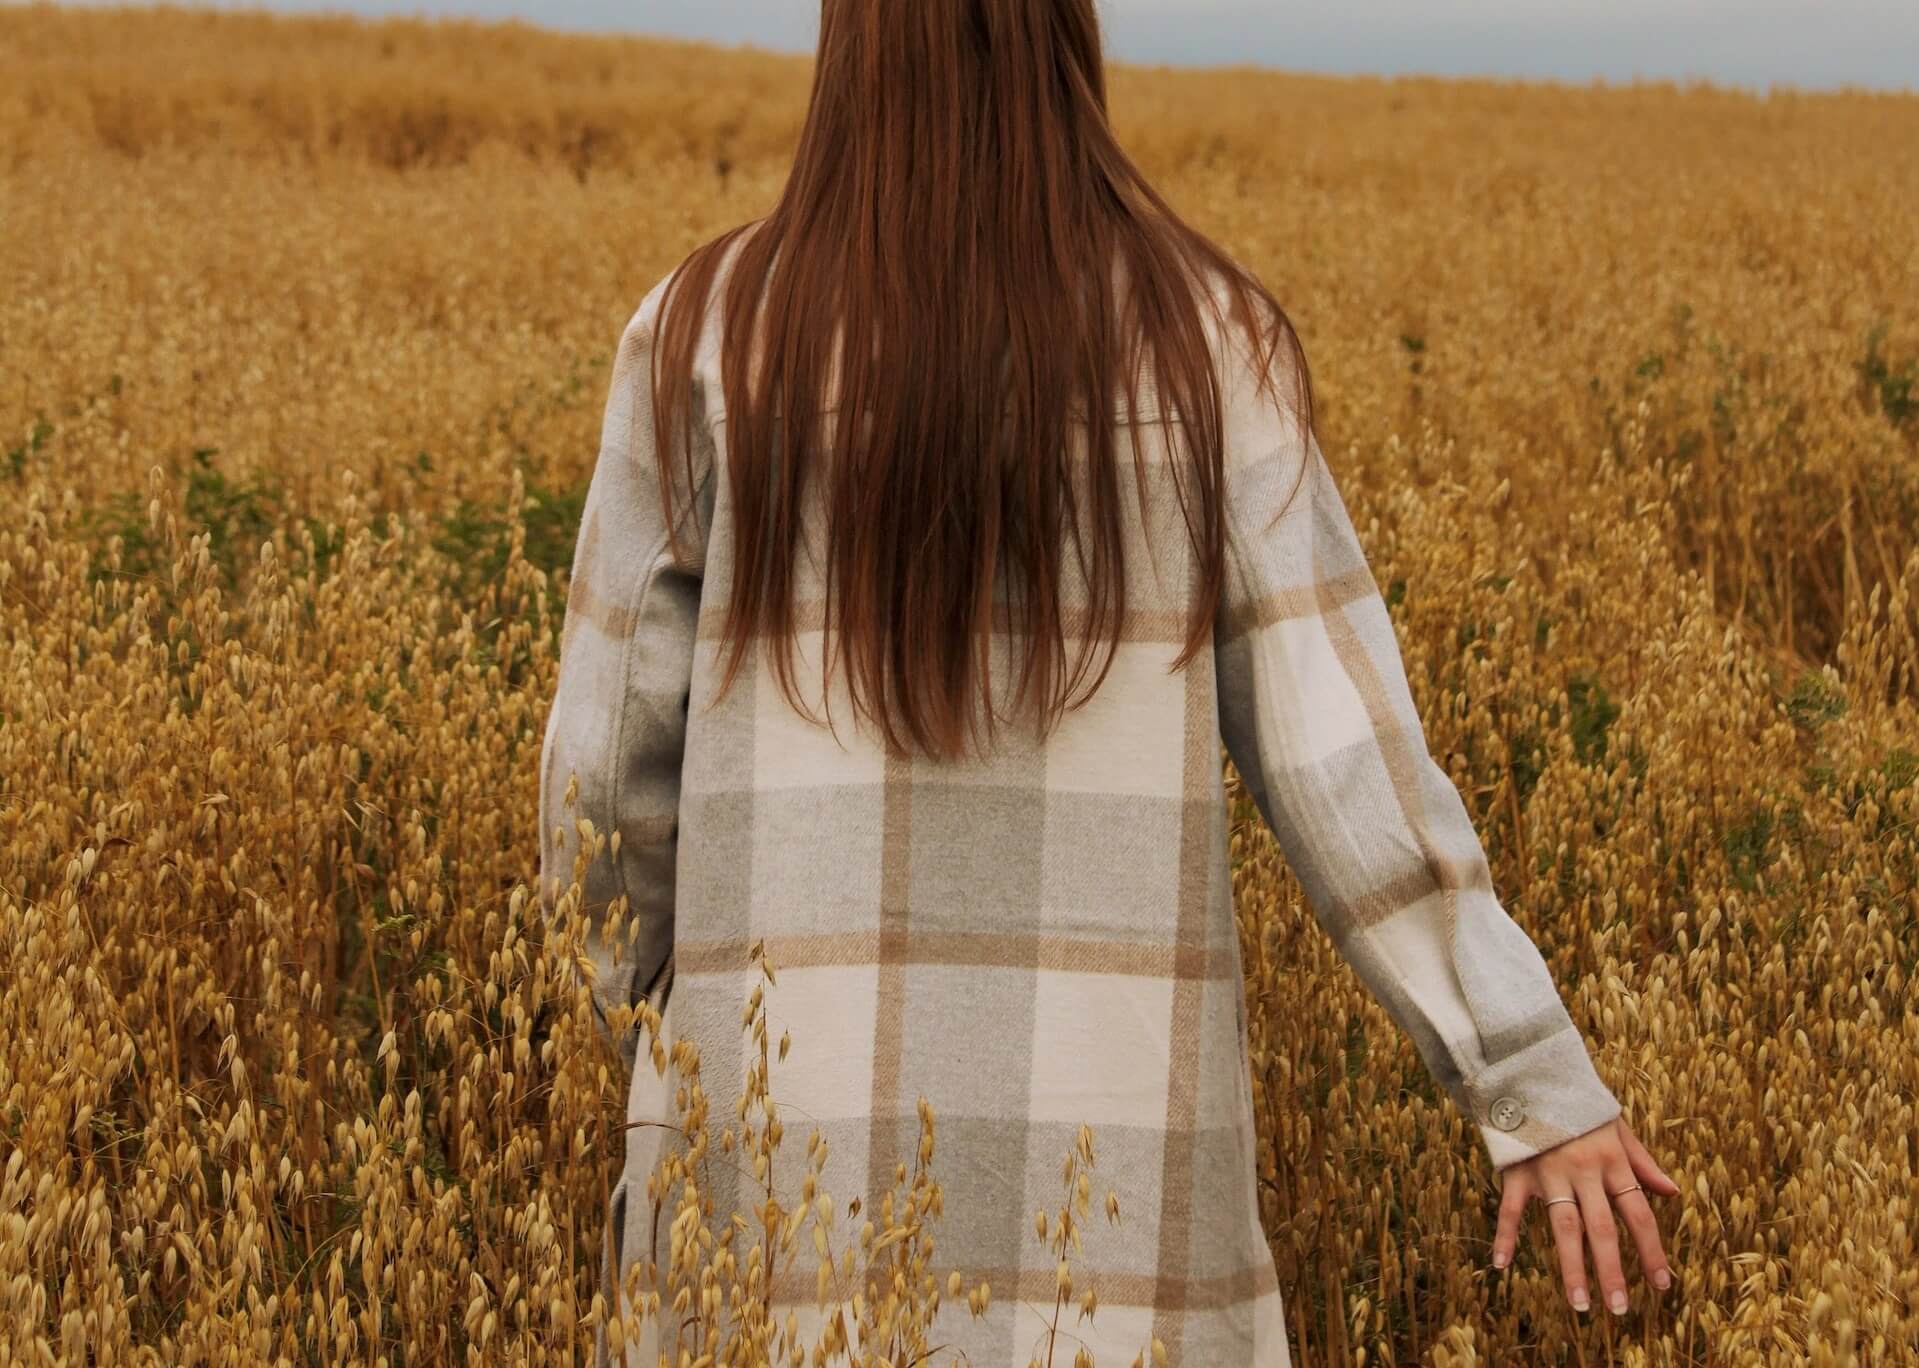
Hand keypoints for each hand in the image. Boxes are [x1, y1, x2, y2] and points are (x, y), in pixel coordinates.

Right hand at [1490, 1114, 1679, 1314]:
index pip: (1638, 1212)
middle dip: (1612, 1270)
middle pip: (1601, 1228)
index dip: (1651, 1249)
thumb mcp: (1616, 1125)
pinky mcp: (1517, 1169)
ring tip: (1579, 1304)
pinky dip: (1506, 1236)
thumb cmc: (1577, 1104)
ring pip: (1563, 1226)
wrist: (1530, 1072)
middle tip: (1619, 1309)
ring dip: (1571, 1267)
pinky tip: (1501, 1265)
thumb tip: (1671, 1192)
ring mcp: (1547, 1171)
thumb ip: (1642, 1161)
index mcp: (1611, 1159)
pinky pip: (1511, 1208)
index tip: (1662, 1284)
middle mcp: (1582, 1170)